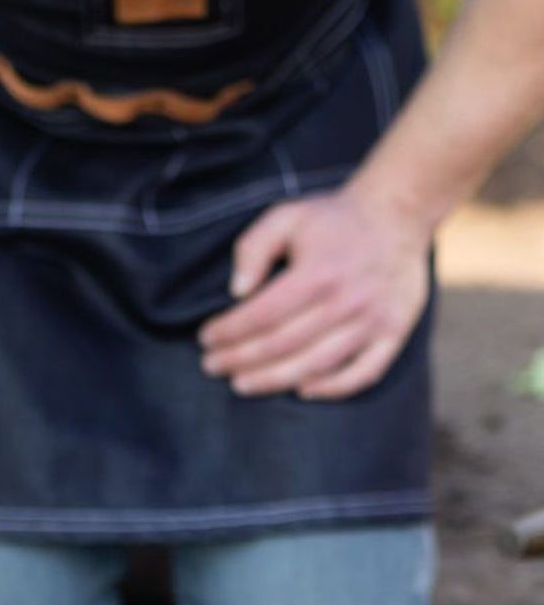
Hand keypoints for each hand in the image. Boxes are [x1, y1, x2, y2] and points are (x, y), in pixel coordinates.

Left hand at [197, 183, 431, 400]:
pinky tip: (303, 390)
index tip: (206, 339)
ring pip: (316, 365)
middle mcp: (346, 301)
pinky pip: (364, 374)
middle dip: (240, 360)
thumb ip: (254, 247)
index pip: (261, 316)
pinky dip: (333, 388)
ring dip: (273, 380)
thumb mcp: (287, 216)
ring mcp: (373, 321)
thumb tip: (237, 291)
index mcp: (318, 273)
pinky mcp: (394, 333)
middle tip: (213, 366)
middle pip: (282, 346)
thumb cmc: (333, 219)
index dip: (229, 332)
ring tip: (241, 383)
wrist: (398, 213)